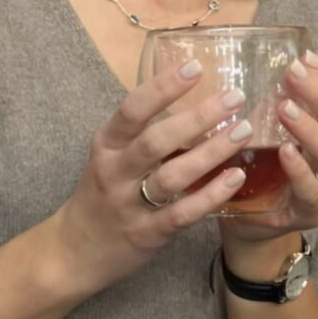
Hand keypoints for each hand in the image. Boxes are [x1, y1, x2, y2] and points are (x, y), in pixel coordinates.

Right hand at [53, 61, 254, 292]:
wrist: (74, 251)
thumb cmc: (102, 192)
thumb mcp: (111, 155)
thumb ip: (143, 131)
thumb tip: (189, 94)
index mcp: (106, 144)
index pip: (133, 109)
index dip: (163, 87)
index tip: (195, 67)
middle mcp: (115, 171)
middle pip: (157, 140)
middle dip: (198, 117)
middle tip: (234, 97)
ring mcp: (130, 205)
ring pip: (172, 176)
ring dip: (210, 152)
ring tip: (243, 131)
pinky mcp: (147, 234)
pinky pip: (182, 213)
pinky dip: (210, 195)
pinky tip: (236, 177)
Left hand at [218, 49, 317, 248]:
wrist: (244, 218)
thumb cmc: (256, 163)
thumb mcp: (263, 125)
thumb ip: (268, 98)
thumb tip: (248, 55)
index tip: (306, 57)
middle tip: (292, 73)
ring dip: (312, 128)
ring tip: (285, 109)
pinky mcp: (309, 213)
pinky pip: (312, 192)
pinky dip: (300, 170)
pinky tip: (285, 151)